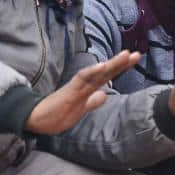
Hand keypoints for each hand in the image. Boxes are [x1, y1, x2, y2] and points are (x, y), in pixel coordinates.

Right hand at [24, 50, 139, 134]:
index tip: (135, 58)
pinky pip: (81, 79)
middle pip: (105, 71)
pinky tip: (103, 66)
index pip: (107, 75)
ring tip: (126, 56)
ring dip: (111, 64)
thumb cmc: (57, 113)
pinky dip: (92, 72)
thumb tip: (104, 96)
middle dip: (121, 63)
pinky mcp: (69, 91)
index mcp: (87, 89)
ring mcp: (77, 87)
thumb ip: (92, 102)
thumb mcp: (80, 109)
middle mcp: (83, 85)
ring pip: (96, 73)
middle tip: (137, 54)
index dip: (120, 67)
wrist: (36, 119)